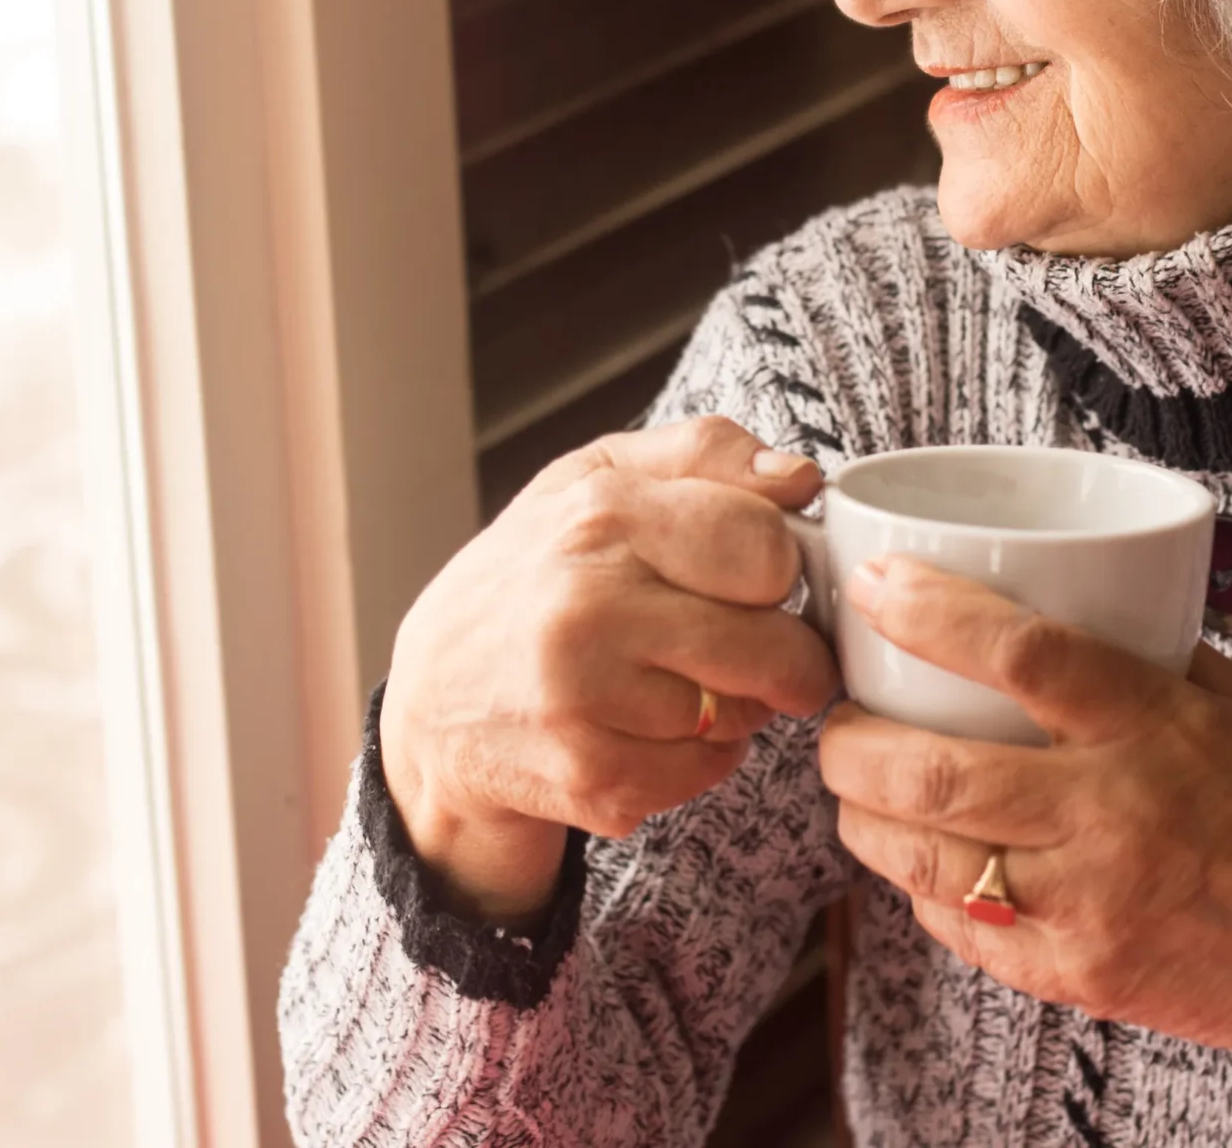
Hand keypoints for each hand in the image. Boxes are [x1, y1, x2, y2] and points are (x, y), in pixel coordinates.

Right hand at [380, 417, 841, 921]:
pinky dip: (696, 760)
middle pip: (771, 646)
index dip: (778, 567)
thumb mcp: (598, 480)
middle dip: (786, 656)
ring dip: (736, 709)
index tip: (759, 580)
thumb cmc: (531, 577)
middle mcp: (587, 604)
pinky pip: (705, 773)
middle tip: (762, 652)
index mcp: (600, 514)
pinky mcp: (588, 776)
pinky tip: (649, 730)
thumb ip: (705, 455)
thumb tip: (799, 477)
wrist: (431, 701)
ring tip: (678, 683)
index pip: (764, 545)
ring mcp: (584, 698)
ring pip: (745, 717)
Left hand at [816, 557, 1231, 1147]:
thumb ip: (1144, 658)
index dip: (928, 612)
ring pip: (922, 856)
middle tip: (836, 716)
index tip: (875, 588)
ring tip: (857, 786)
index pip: (1020, 653)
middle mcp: (1116, 817)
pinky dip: (918, 885)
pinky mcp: (1081, 979)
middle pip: (930, 772)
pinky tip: (918, 857)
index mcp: (1158, 728)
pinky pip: (960, 927)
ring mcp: (1092, 908)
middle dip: (848, 740)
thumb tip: (1046, 595)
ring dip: (861, 815)